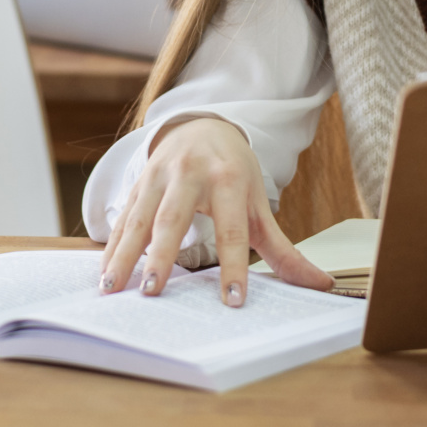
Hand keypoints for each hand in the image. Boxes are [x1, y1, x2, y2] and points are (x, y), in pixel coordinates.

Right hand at [100, 117, 333, 306]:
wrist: (203, 125)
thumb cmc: (234, 172)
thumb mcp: (259, 205)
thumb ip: (283, 250)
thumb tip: (321, 286)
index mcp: (228, 181)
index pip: (232, 230)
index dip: (234, 266)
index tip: (233, 301)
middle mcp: (190, 174)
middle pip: (175, 219)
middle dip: (162, 255)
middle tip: (152, 291)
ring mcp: (159, 176)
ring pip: (140, 218)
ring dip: (124, 254)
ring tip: (113, 288)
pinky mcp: (138, 183)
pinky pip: (123, 217)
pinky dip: (112, 245)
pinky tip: (104, 274)